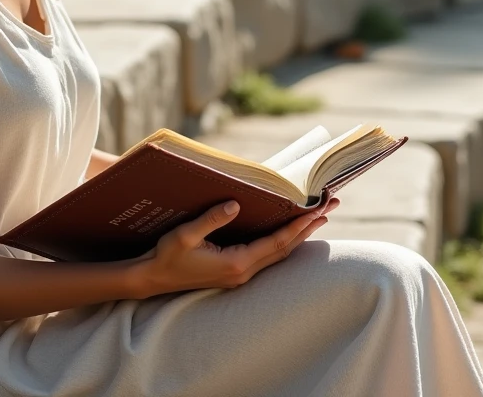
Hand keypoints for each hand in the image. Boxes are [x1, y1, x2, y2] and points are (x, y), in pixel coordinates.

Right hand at [130, 197, 340, 297]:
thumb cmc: (166, 256)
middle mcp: (243, 272)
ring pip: (279, 253)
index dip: (299, 226)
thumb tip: (235, 204)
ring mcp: (240, 274)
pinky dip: (285, 240)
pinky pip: (268, 255)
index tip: (318, 211)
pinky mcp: (235, 272)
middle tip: (330, 206)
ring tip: (319, 216)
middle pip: (285, 248)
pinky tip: (291, 231)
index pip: (277, 242)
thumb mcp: (184, 235)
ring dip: (300, 234)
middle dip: (309, 227)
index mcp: (236, 263)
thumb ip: (210, 220)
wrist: (152, 279)